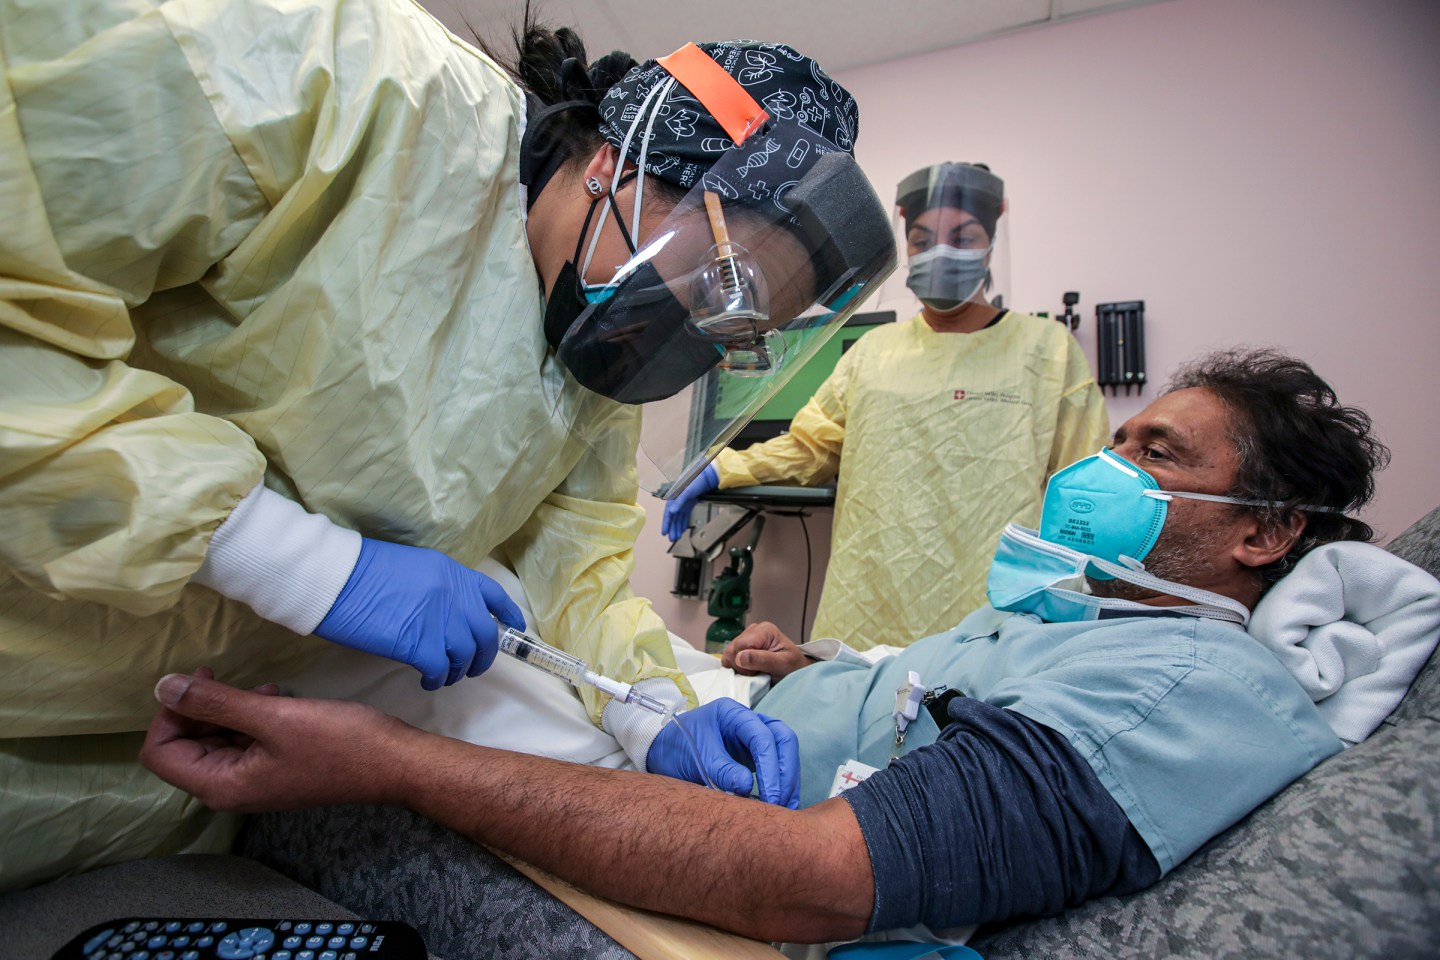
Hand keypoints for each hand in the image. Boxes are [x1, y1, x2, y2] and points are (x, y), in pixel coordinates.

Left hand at [140, 669, 413, 812]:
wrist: (394, 763)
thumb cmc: (336, 742)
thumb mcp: (272, 716)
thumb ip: (215, 702)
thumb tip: (163, 687)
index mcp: (220, 785)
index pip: (159, 752)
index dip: (170, 713)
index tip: (200, 681)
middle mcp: (229, 789)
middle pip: (184, 745)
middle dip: (200, 708)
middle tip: (225, 676)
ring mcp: (253, 780)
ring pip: (215, 739)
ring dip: (228, 709)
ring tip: (260, 688)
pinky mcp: (274, 768)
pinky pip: (242, 741)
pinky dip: (249, 716)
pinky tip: (275, 697)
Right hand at [315, 537, 524, 689]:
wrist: (334, 578)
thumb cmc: (362, 571)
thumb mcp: (412, 568)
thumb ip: (437, 589)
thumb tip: (445, 614)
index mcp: (452, 572)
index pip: (493, 595)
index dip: (507, 615)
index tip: (513, 628)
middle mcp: (453, 596)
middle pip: (485, 634)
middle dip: (484, 656)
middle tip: (472, 668)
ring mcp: (439, 620)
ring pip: (465, 656)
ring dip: (457, 670)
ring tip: (442, 676)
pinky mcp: (419, 644)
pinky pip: (440, 670)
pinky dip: (437, 679)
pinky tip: (427, 681)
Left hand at [646, 698, 799, 808]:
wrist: (663, 752)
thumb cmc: (677, 748)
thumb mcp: (697, 758)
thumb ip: (721, 770)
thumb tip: (746, 786)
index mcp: (733, 714)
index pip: (763, 737)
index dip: (770, 767)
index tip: (771, 796)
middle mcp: (749, 721)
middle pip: (783, 740)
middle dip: (785, 773)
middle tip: (780, 803)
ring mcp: (754, 737)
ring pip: (784, 753)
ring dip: (787, 781)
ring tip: (785, 809)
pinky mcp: (754, 755)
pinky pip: (776, 766)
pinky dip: (781, 784)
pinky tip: (781, 804)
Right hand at [661, 465, 718, 541]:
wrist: (705, 478)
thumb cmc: (694, 482)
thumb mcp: (686, 491)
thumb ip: (679, 501)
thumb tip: (671, 512)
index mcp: (673, 499)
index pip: (668, 514)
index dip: (666, 524)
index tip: (664, 533)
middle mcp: (676, 502)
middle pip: (673, 518)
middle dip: (672, 529)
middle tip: (672, 539)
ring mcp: (683, 504)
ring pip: (678, 519)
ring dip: (677, 528)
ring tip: (677, 537)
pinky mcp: (689, 505)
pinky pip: (684, 516)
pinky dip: (683, 523)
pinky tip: (682, 530)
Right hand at [720, 621, 811, 680]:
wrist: (797, 670)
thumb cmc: (794, 667)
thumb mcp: (782, 664)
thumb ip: (762, 660)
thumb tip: (741, 657)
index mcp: (764, 630)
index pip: (739, 645)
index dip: (743, 662)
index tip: (757, 671)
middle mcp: (754, 630)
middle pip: (731, 649)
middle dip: (741, 666)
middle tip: (757, 672)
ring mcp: (747, 637)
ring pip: (728, 653)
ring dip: (739, 667)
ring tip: (755, 671)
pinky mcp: (743, 646)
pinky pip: (730, 657)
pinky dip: (737, 666)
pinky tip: (750, 669)